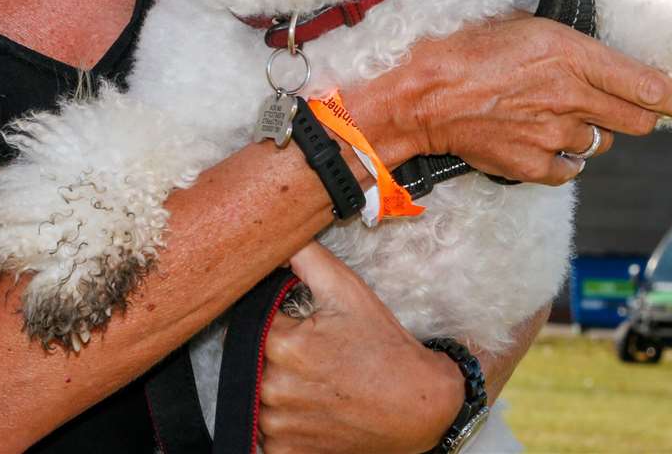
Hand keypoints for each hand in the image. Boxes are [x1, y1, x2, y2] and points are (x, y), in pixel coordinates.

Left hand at [258, 243, 464, 453]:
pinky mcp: (287, 451)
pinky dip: (283, 420)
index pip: (252, 321)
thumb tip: (273, 239)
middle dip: (277, 354)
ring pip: (257, 393)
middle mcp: (273, 387)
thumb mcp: (347, 290)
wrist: (418, 406)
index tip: (298, 326)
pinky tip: (312, 407)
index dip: (276, 321)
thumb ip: (305, 258)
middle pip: (253, 359)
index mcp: (280, 345)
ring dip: (278, 386)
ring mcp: (278, 425)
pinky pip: (266, 431)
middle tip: (314, 355)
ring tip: (315, 381)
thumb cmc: (384, 349)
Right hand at [352, 14, 671, 183]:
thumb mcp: (524, 25)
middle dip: (635, 113)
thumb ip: (573, 44)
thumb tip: (607, 56)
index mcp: (572, 54)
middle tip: (610, 104)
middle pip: (640, 121)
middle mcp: (572, 96)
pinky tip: (535, 138)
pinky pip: (571, 168)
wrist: (420, 97)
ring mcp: (555, 135)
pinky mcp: (535, 165)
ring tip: (550, 114)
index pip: (652, 86)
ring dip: (590, 132)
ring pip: (603, 143)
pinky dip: (563, 157)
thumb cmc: (465, 51)